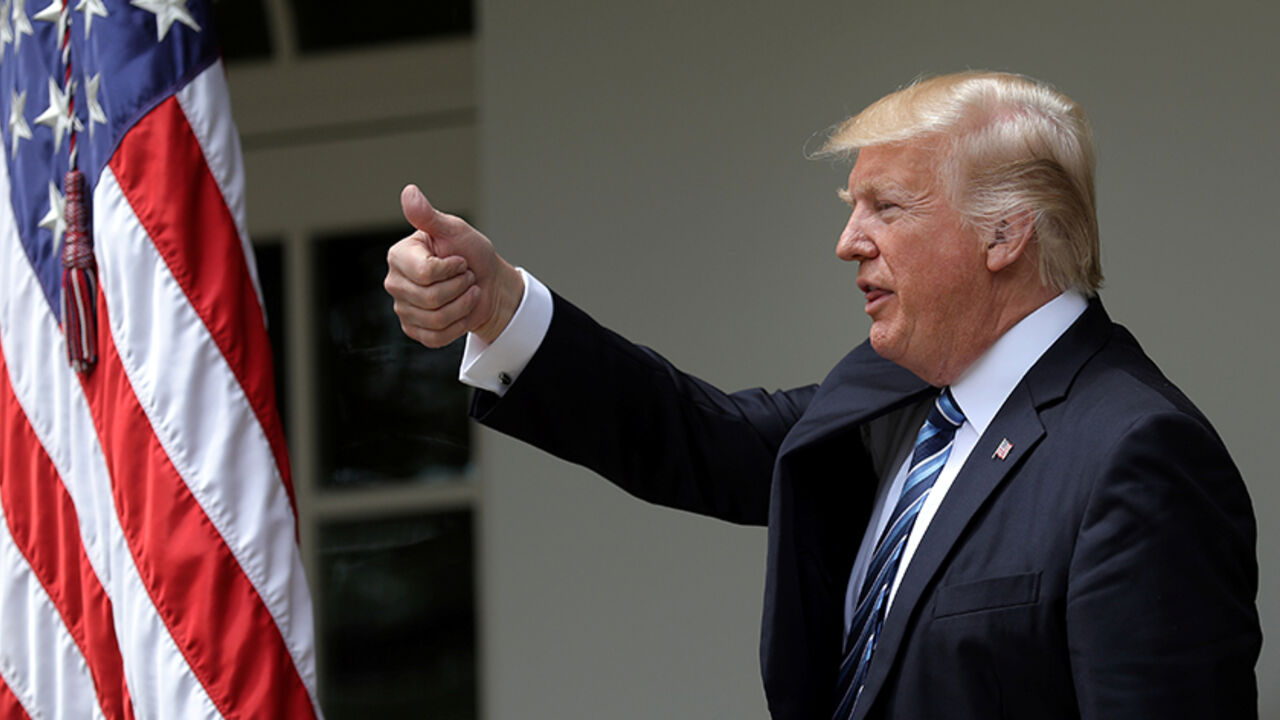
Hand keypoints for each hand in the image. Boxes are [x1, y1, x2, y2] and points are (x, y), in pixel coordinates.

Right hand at [385, 184, 524, 347]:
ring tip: (466, 292)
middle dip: (460, 287)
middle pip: (431, 298)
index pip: (426, 274)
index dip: (452, 269)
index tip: (460, 260)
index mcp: (400, 256)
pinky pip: (436, 338)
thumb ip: (429, 215)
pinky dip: (457, 326)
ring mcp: (402, 308)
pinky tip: (461, 312)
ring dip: (463, 306)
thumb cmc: (472, 254)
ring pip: (436, 319)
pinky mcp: (413, 330)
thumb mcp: (455, 230)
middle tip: (466, 277)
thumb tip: (409, 191)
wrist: (488, 284)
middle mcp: (395, 282)